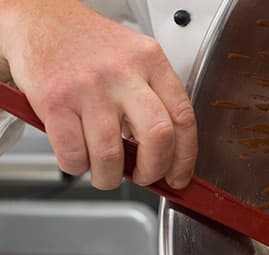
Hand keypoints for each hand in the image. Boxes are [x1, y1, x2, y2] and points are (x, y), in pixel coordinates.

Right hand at [0, 0, 196, 189]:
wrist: (39, 20)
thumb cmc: (90, 45)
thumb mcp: (135, 59)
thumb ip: (155, 99)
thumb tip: (167, 155)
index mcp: (151, 61)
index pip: (183, 118)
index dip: (185, 158)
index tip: (179, 176)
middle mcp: (123, 72)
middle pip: (157, 137)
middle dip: (153, 170)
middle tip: (144, 177)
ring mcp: (89, 87)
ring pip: (111, 155)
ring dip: (109, 177)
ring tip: (105, 171)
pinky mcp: (54, 101)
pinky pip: (74, 154)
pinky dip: (78, 167)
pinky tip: (80, 156)